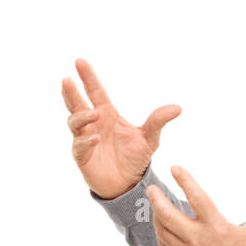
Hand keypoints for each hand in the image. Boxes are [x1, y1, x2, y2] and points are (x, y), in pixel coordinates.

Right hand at [61, 58, 180, 199]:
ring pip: (74, 122)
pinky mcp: (82, 156)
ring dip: (82, 116)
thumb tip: (178, 108)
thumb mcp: (150, 139)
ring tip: (94, 114)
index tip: (80, 62)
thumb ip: (158, 121)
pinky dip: (86, 140)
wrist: (129, 184)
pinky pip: (79, 145)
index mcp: (107, 114)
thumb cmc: (135, 158)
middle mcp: (93, 123)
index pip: (95, 91)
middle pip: (77, 103)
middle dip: (71, 91)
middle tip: (67, 80)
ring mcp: (85, 138)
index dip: (87, 77)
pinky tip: (96, 138)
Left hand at [147, 166, 245, 245]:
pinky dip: (161, 235)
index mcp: (216, 227)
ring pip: (163, 231)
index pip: (196, 196)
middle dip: (157, 199)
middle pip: (168, 214)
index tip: (175, 168)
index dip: (184, 180)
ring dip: (157, 216)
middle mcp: (198, 239)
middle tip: (152, 189)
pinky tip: (162, 228)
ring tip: (156, 206)